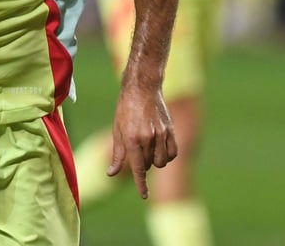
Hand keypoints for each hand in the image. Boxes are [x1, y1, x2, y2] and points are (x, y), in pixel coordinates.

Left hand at [108, 84, 177, 198]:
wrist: (142, 88)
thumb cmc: (125, 109)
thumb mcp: (117, 131)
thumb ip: (117, 154)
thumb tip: (111, 174)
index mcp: (132, 139)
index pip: (138, 168)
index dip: (141, 184)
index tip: (143, 195)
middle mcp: (148, 138)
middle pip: (149, 166)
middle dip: (143, 164)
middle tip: (138, 149)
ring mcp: (161, 134)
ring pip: (162, 162)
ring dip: (155, 161)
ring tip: (148, 148)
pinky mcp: (171, 130)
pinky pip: (173, 153)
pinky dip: (167, 155)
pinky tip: (161, 148)